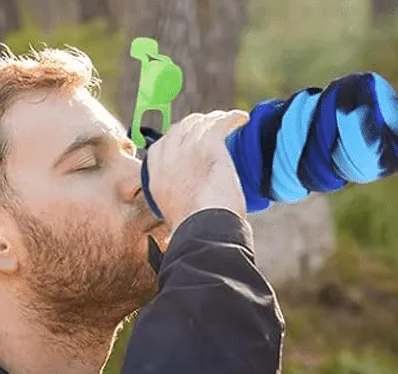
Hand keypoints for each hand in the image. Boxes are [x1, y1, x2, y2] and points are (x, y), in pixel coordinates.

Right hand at [144, 110, 249, 231]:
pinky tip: (242, 119)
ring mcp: (187, 150)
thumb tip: (188, 210)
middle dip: (194, 125)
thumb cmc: (195, 232)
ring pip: (200, 123)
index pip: (160, 146)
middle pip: (179, 129)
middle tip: (209, 129)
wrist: (203, 231)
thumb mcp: (175, 216)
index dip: (176, 139)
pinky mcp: (208, 146)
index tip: (188, 140)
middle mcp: (168, 160)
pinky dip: (232, 118)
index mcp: (156, 178)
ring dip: (214, 120)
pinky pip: (220, 122)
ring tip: (227, 122)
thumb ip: (177, 204)